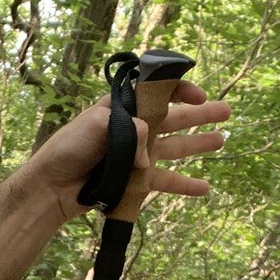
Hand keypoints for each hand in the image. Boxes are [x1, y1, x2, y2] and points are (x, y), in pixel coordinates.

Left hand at [18, 81, 231, 222]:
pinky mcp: (135, 180)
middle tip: (227, 111)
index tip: (199, 96)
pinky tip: (205, 188)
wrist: (53, 186)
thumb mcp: (98, 126)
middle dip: (201, 114)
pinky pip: (165, 182)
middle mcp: (134, 129)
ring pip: (175, 148)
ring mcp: (136, 155)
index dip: (180, 91)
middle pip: (174, 119)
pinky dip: (184, 185)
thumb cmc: (69, 148)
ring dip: (199, 144)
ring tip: (223, 140)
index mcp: (123, 108)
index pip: (157, 93)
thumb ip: (132, 132)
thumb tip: (149, 158)